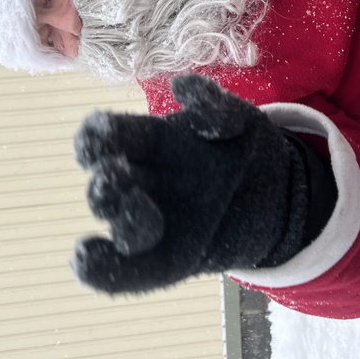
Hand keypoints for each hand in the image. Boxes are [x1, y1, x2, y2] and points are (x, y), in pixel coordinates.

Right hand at [72, 74, 313, 293]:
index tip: (96, 132)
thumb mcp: (239, 122)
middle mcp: (142, 181)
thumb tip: (180, 86)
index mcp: (151, 143)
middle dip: (107, 178)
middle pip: (109, 181)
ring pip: (118, 225)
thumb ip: (214, 107)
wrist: (277, 194)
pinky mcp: (165, 262)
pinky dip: (98, 269)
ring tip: (128, 207)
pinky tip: (83, 259)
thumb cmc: (245, 149)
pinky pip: (125, 273)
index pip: (113, 136)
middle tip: (116, 174)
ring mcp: (152, 223)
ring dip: (115, 216)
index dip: (97, 134)